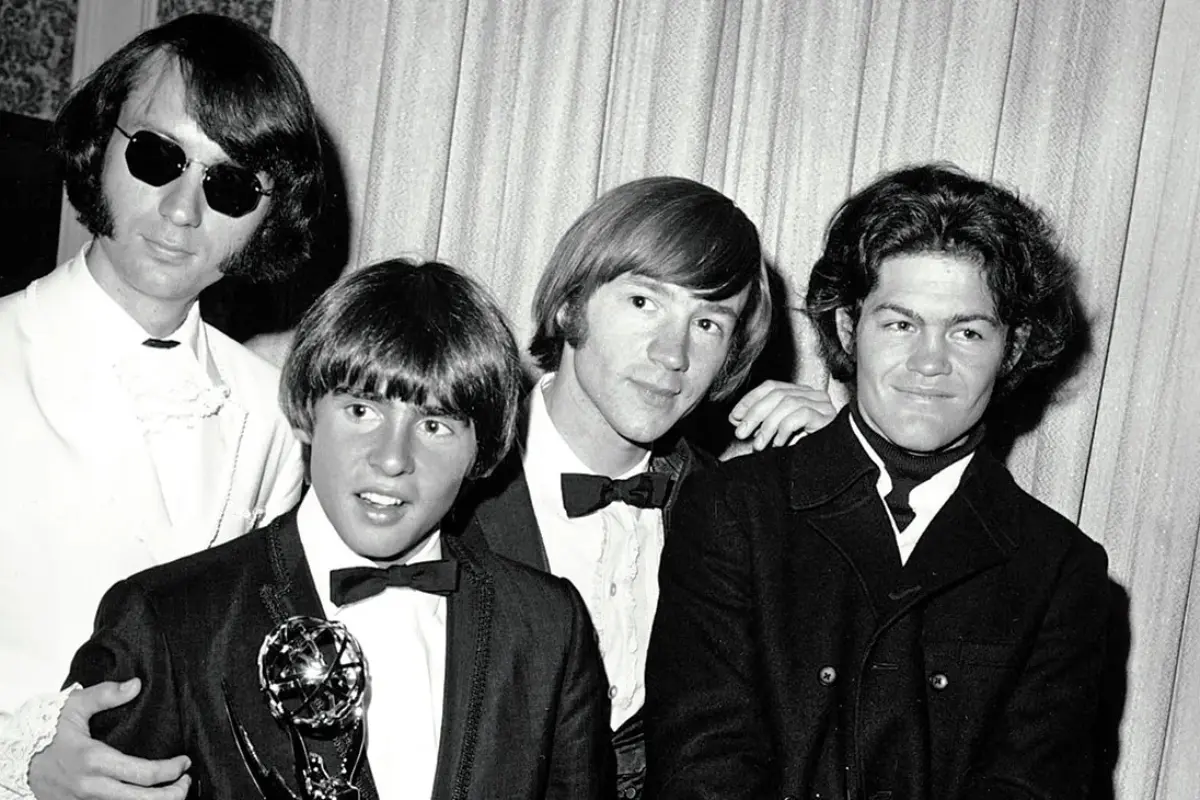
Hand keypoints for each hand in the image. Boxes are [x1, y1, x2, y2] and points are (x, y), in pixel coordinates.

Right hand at [29, 680, 190, 799]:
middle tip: (185, 782)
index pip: (143, 774)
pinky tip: (146, 795)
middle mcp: (91, 787)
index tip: (185, 762)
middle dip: (172, 794)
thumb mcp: (75, 706)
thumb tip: (136, 684)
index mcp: (93, 760)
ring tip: (172, 791)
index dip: (171, 771)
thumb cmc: (48, 732)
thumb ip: (106, 694)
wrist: (19, 759)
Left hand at [725, 380, 835, 456]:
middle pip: (777, 393)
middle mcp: (813, 395)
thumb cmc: (805, 451)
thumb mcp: (778, 434)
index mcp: (801, 393)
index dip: (750, 399)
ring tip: (759, 444)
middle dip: (754, 413)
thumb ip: (761, 423)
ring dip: (767, 425)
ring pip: (787, 403)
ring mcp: (823, 405)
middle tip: (741, 433)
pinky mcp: (828, 418)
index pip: (771, 386)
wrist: (830, 466)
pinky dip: (784, 429)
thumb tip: (737, 419)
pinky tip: (779, 444)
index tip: (734, 416)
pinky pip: (800, 415)